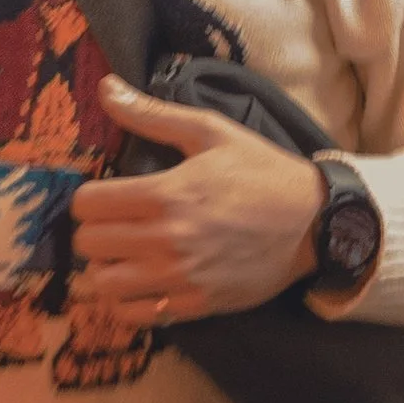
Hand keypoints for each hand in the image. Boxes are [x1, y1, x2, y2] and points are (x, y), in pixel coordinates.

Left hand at [68, 77, 325, 331]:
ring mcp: (182, 277)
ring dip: (102, 269)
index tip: (103, 196)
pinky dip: (125, 302)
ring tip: (117, 256)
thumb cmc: (261, 172)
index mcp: (168, 194)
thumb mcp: (210, 131)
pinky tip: (136, 284)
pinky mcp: (197, 305)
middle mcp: (169, 239)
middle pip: (89, 244)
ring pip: (103, 285)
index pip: (88, 204)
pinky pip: (136, 315)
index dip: (88, 198)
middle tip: (111, 225)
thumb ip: (152, 114)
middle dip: (92, 231)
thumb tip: (105, 87)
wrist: (315, 223)